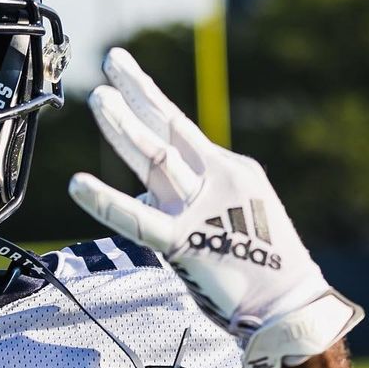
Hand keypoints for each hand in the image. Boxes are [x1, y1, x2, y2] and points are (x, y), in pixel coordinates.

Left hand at [68, 48, 361, 367]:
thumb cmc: (260, 269)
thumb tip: (146, 198)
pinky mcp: (184, 242)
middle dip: (135, 94)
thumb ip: (182, 204)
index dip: (149, 99)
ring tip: (97, 95)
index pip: (180, 128)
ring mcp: (200, 208)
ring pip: (155, 159)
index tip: (125, 75)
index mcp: (226, 173)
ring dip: (124, 126)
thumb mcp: (227, 220)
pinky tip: (78, 185)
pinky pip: (136, 219)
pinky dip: (105, 202)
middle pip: (166, 130)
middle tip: (110, 61)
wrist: (290, 306)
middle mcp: (215, 181)